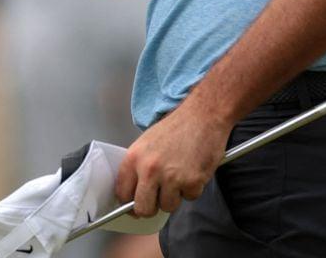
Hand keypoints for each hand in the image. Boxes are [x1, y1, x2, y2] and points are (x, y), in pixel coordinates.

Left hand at [114, 100, 229, 217]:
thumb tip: (134, 192)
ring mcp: (171, 177)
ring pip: (168, 207)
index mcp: (134, 157)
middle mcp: (149, 169)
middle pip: (143, 208)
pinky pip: (189, 198)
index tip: (135, 206)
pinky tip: (193, 170)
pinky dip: (193, 189)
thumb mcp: (147, 143)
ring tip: (180, 176)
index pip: (122, 193)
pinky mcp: (191, 181)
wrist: (203, 115)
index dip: (129, 204)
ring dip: (175, 197)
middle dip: (152, 207)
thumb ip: (138, 168)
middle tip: (159, 198)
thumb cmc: (177, 127)